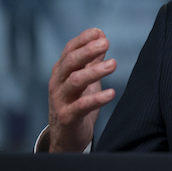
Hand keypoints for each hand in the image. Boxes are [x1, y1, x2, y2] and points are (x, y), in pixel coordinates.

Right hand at [48, 28, 116, 151]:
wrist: (66, 138)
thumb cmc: (76, 103)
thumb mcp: (84, 79)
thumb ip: (91, 60)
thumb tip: (101, 37)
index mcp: (61, 72)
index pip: (69, 50)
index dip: (82, 40)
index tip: (98, 32)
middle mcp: (58, 83)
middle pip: (70, 62)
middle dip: (88, 51)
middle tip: (106, 43)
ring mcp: (60, 100)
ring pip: (75, 81)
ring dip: (95, 71)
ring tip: (114, 64)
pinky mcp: (67, 117)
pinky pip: (81, 106)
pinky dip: (97, 99)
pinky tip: (112, 93)